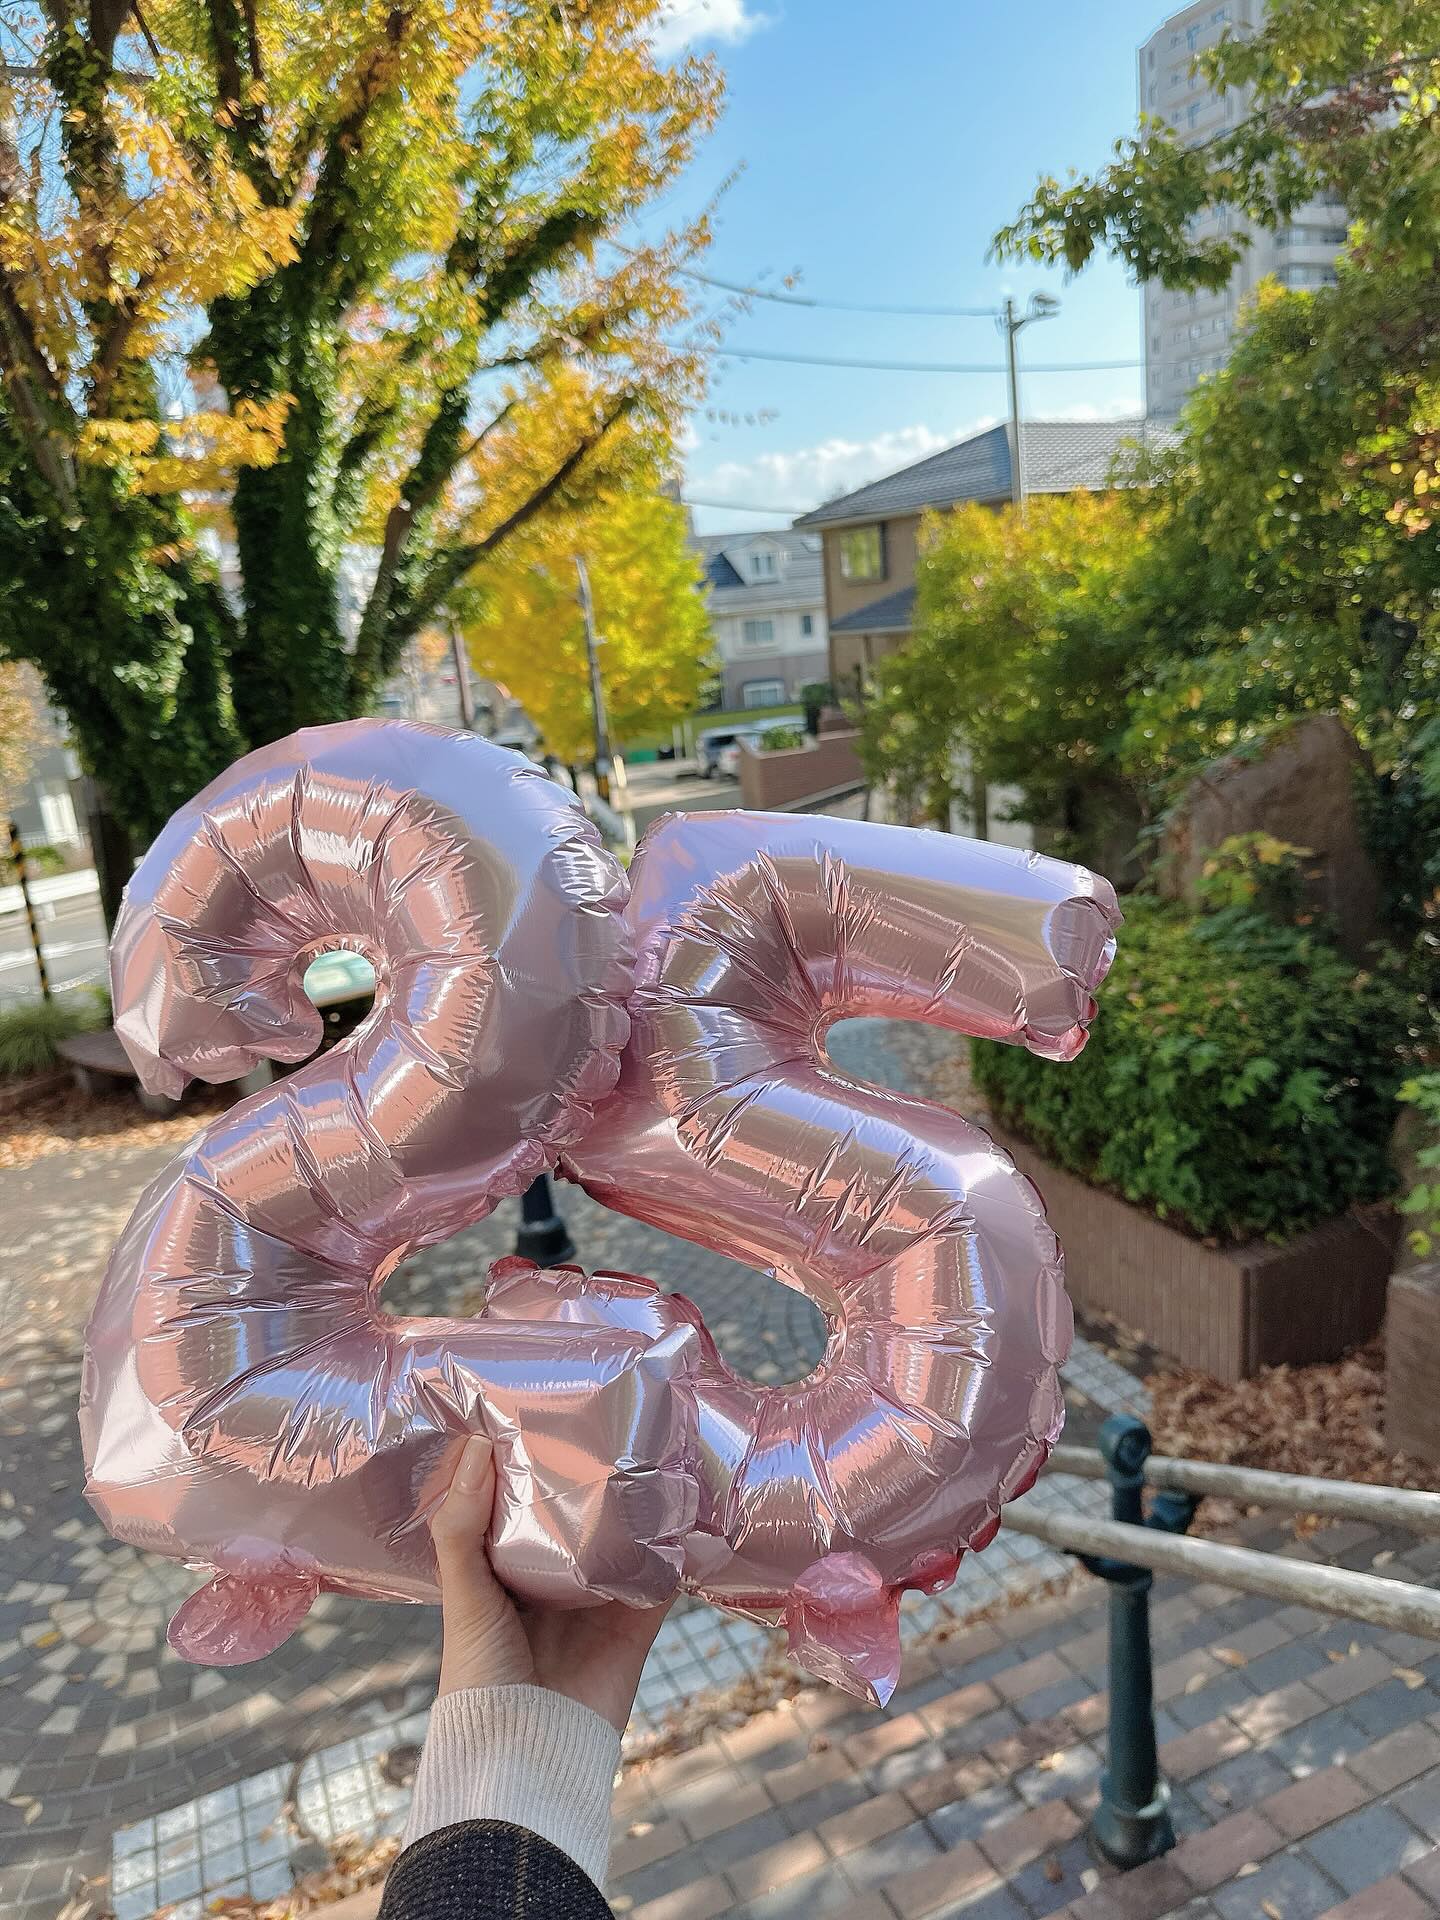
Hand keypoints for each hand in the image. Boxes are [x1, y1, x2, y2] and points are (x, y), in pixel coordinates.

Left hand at [429, 1434, 671, 1734]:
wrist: (527, 1750)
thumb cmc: (479, 1674)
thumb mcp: (462, 1593)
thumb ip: (461, 1527)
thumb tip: (474, 1448)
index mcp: (505, 1568)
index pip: (520, 1503)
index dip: (529, 1463)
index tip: (543, 1408)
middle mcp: (554, 1578)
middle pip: (578, 1515)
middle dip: (592, 1475)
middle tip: (610, 1416)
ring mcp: (599, 1599)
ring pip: (625, 1538)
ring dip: (640, 1503)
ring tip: (656, 1448)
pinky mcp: (636, 1622)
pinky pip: (663, 1578)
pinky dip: (679, 1549)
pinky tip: (692, 1510)